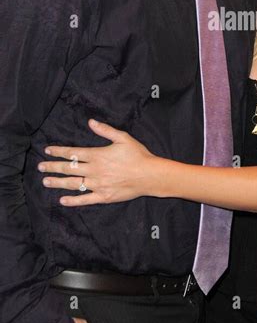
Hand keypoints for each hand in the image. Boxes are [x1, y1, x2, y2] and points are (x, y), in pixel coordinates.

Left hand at [38, 119, 155, 205]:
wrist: (149, 175)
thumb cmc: (138, 155)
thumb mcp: (123, 138)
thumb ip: (105, 130)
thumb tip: (91, 122)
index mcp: (97, 155)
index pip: (73, 153)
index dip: (59, 151)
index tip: (47, 151)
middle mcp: (94, 170)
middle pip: (69, 168)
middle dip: (53, 167)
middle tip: (40, 166)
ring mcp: (97, 185)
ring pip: (73, 183)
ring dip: (57, 183)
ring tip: (45, 181)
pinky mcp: (103, 196)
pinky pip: (85, 199)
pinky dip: (73, 200)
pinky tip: (62, 200)